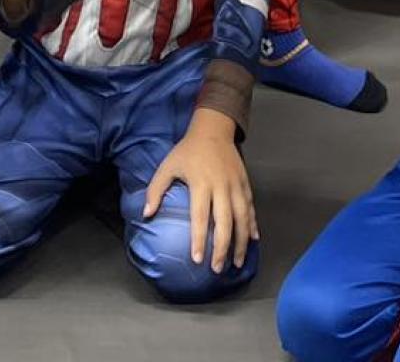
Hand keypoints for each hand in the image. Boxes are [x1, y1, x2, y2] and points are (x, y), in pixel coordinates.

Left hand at [143, 109, 255, 272]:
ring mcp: (235, 186)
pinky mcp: (245, 183)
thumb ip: (155, 190)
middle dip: (222, 248)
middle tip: (217, 268)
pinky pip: (251, 208)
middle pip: (225, 222)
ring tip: (237, 262)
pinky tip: (253, 240)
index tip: (197, 259)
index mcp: (201, 183)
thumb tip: (146, 214)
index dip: (199, 239)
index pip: (201, 216)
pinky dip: (252, 225)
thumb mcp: (167, 166)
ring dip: (241, 242)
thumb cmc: (187, 151)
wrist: (213, 129)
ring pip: (242, 218)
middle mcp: (221, 186)